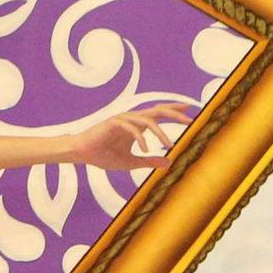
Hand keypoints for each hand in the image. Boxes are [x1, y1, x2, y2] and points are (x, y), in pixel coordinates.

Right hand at [71, 103, 193, 171]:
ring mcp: (123, 119)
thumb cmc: (104, 156)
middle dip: (175, 113)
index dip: (174, 110)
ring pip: (148, 120)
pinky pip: (132, 129)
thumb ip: (149, 161)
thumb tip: (169, 162)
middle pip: (158, 111)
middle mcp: (132, 119)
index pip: (159, 113)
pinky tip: (145, 149)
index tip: (189, 109)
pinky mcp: (114, 123)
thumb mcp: (131, 162)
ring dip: (161, 132)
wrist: (82, 153)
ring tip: (170, 145)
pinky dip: (141, 139)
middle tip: (191, 120)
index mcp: (137, 125)